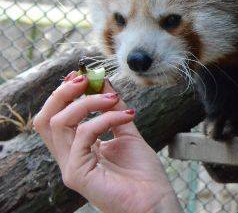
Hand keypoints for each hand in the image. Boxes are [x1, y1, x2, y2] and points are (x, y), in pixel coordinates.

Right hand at [33, 71, 182, 212]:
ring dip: (88, 102)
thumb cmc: (142, 173)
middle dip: (63, 93)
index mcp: (77, 148)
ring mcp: (70, 167)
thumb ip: (113, 108)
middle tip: (85, 78)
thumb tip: (103, 80)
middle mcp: (68, 157)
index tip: (82, 74)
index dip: (64, 93)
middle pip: (45, 119)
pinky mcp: (77, 174)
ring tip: (113, 98)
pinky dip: (105, 118)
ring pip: (59, 123)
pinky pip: (83, 135)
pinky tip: (128, 116)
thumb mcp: (127, 130)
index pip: (55, 117)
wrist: (155, 200)